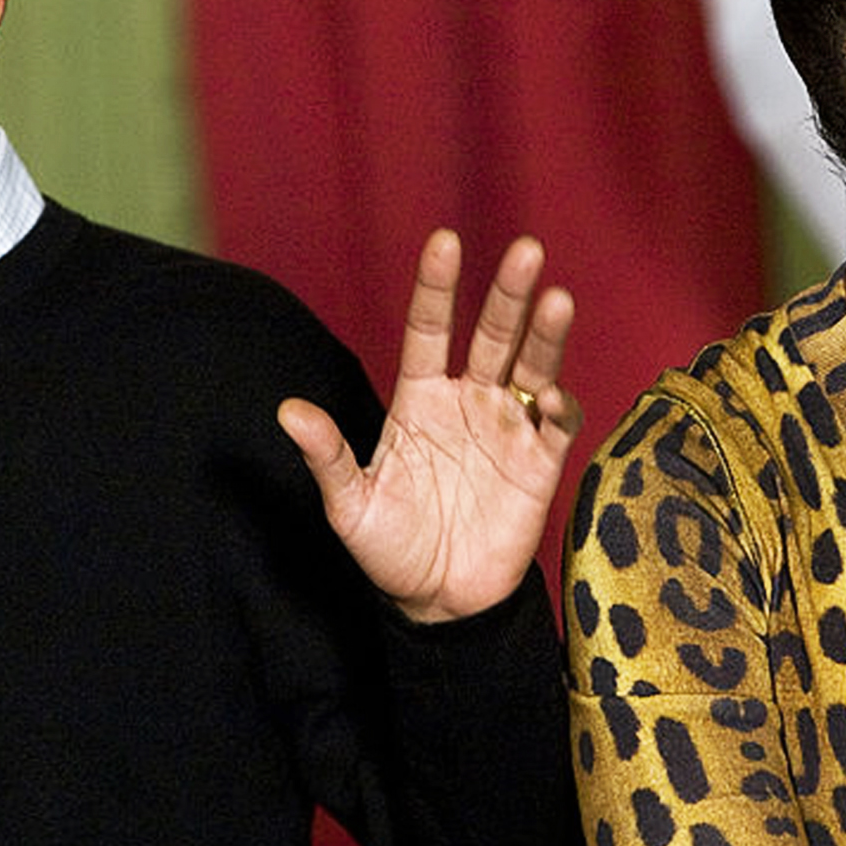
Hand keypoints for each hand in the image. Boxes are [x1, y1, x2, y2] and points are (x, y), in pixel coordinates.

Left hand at [277, 230, 580, 622]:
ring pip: (531, 367)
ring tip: (557, 298)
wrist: (438, 603)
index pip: (428, 329)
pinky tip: (548, 396)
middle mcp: (467, 402)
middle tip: (526, 250)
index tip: (444, 241)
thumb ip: (328, 456)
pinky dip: (557, 405)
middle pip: (491, 335)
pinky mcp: (540, 465)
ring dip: (546, 333)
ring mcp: (507, 429)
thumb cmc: (389, 549)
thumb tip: (287, 411)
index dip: (436, 287)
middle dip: (508, 292)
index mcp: (418, 400)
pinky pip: (556, 424)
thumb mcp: (350, 505)